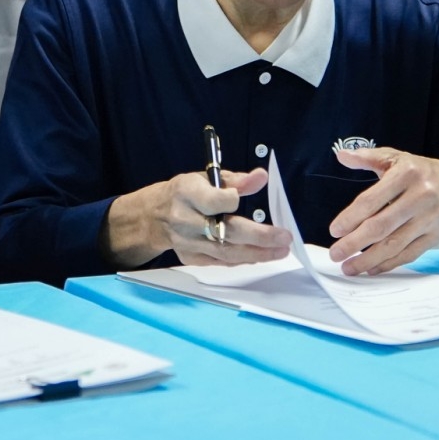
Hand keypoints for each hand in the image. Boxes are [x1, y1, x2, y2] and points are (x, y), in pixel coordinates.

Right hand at [105, 167, 289, 267]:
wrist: (154, 217)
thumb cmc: (185, 193)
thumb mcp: (205, 177)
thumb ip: (235, 180)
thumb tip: (261, 177)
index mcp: (188, 193)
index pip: (213, 202)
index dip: (231, 201)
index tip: (247, 197)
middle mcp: (186, 220)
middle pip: (225, 232)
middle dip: (259, 237)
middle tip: (284, 238)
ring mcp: (187, 243)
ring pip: (226, 253)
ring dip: (257, 254)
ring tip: (280, 250)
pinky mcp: (190, 257)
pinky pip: (220, 262)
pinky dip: (242, 259)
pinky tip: (260, 256)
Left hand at [326, 147, 438, 274]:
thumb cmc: (424, 172)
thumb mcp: (398, 157)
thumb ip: (368, 157)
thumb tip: (342, 155)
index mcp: (406, 174)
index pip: (372, 200)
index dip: (351, 217)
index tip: (335, 230)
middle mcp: (420, 196)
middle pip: (382, 226)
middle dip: (355, 243)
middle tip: (336, 254)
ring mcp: (430, 218)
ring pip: (395, 244)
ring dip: (369, 259)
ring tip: (349, 267)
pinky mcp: (437, 236)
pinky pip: (410, 254)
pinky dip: (389, 263)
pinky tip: (372, 269)